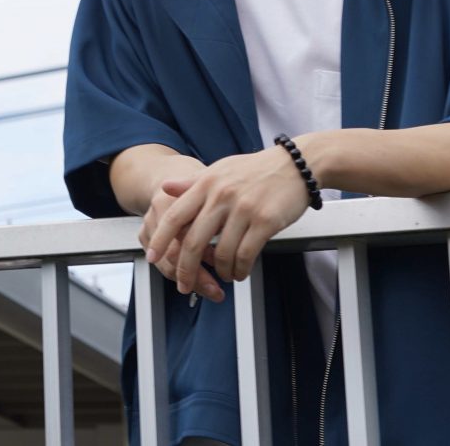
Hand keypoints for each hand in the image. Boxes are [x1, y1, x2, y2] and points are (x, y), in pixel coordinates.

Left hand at [146, 144, 310, 300]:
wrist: (297, 165)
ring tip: (224, 275)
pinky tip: (240, 272)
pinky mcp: (265, 221)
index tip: (153, 257)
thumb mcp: (220, 170)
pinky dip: (240, 269)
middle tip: (184, 284)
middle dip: (185, 269)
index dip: (161, 239)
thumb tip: (164, 187)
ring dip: (220, 271)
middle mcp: (221, 195)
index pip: (175, 215)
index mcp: (207, 183)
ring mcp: (243, 208)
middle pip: (193, 241)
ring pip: (221, 253)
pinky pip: (245, 254)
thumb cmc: (257, 170)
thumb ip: (192, 182)